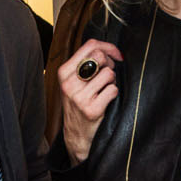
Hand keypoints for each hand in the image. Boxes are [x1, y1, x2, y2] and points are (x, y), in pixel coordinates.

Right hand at [58, 38, 123, 163]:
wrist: (77, 135)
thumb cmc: (79, 104)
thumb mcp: (75, 81)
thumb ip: (86, 63)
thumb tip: (110, 50)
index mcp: (64, 72)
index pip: (90, 45)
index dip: (108, 47)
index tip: (116, 55)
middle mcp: (69, 83)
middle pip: (100, 57)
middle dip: (110, 65)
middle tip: (108, 76)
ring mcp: (79, 97)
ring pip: (108, 74)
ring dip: (112, 81)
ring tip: (104, 90)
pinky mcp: (91, 109)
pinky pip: (112, 90)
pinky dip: (113, 94)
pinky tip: (106, 101)